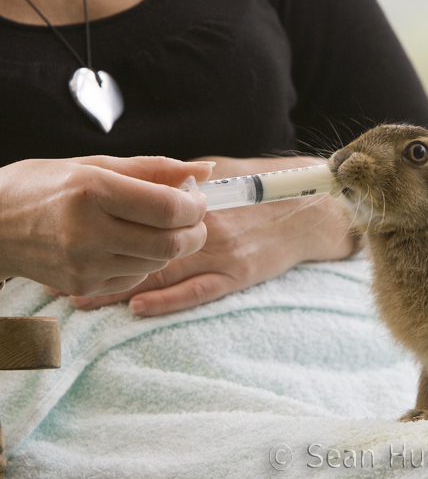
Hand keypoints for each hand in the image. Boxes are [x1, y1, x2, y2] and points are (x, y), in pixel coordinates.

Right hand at [0, 156, 212, 295]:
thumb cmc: (42, 187)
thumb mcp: (93, 166)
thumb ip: (153, 169)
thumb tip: (204, 171)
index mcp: (92, 191)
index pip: (167, 208)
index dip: (195, 206)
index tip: (197, 199)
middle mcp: (88, 231)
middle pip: (170, 244)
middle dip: (194, 232)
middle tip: (193, 219)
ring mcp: (84, 264)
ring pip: (158, 263)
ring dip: (172, 247)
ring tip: (159, 228)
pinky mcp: (83, 286)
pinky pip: (136, 278)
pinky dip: (146, 261)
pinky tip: (130, 245)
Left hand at [64, 156, 357, 315]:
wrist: (312, 211)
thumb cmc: (268, 189)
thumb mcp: (228, 173)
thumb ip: (190, 181)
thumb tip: (154, 183)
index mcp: (201, 202)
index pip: (145, 217)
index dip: (108, 230)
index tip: (76, 238)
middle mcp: (207, 227)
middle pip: (144, 249)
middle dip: (102, 266)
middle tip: (65, 279)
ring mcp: (223, 253)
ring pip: (164, 272)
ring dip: (122, 287)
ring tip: (86, 299)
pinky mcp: (240, 275)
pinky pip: (199, 290)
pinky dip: (168, 299)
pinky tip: (139, 305)